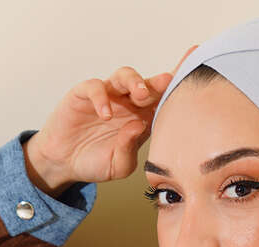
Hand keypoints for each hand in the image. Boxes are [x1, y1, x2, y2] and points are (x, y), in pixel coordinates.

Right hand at [29, 45, 196, 187]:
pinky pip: (95, 87)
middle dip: (158, 82)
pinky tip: (105, 113)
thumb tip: (137, 126)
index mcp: (141, 117)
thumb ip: (129, 150)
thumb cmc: (95, 162)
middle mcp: (126, 102)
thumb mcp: (118, 166)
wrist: (64, 164)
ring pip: (124, 75)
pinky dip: (102, 97)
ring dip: (135, 81)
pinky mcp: (83, 95)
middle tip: (165, 85)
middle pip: (147, 83)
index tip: (194, 67)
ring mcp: (107, 96)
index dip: (177, 81)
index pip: (162, 97)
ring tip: (139, 94)